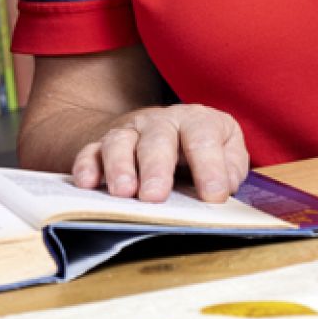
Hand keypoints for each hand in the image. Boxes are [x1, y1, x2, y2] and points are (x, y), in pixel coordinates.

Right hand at [70, 104, 246, 203]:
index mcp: (196, 121)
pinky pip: (91, 151)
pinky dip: (87, 166)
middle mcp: (161, 122)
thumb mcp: (227, 153)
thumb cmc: (199, 149)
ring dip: (119, 167)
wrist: (165, 131)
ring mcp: (130, 132)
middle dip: (155, 167)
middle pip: (157, 138)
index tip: (212, 196)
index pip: (202, 138)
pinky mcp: (104, 145)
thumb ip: (231, 168)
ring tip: (122, 193)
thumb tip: (222, 186)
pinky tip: (87, 184)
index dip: (209, 167)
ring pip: (119, 142)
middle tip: (154, 196)